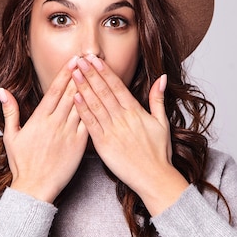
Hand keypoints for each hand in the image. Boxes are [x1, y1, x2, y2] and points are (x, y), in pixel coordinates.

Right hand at [0, 56, 88, 202]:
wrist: (35, 188)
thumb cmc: (22, 164)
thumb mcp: (11, 136)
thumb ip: (10, 111)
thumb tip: (3, 91)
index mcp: (39, 119)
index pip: (55, 90)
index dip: (65, 73)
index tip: (73, 60)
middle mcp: (56, 123)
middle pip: (72, 93)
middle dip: (81, 74)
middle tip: (90, 59)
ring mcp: (69, 134)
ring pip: (83, 106)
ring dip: (91, 88)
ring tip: (99, 74)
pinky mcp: (80, 145)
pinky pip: (90, 123)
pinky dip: (95, 111)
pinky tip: (102, 100)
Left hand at [72, 55, 188, 214]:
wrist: (154, 178)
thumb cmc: (159, 153)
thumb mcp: (162, 123)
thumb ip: (158, 99)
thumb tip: (162, 78)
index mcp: (135, 112)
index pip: (117, 86)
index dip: (105, 71)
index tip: (95, 59)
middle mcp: (123, 119)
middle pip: (104, 91)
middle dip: (90, 73)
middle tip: (79, 58)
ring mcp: (112, 131)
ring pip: (95, 104)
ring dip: (83, 87)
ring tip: (73, 72)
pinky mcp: (103, 144)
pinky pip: (90, 124)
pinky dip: (83, 110)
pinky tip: (75, 97)